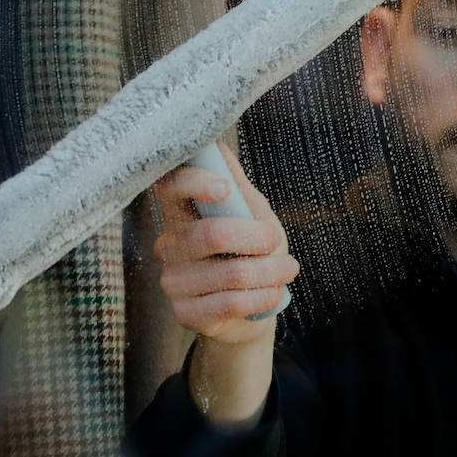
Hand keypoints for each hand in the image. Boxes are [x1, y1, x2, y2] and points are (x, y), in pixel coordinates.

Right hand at [151, 142, 298, 346]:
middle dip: (260, 238)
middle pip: (213, 234)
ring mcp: (173, 281)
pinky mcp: (185, 314)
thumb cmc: (252, 250)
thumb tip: (215, 142)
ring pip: (232, 273)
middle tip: (279, 243)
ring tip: (287, 269)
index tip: (225, 191)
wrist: (255, 306)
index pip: (169, 186)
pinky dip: (264, 296)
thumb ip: (233, 180)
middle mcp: (169, 245)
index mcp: (181, 213)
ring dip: (273, 271)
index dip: (194, 183)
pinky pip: (231, 303)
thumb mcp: (250, 211)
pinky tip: (273, 292)